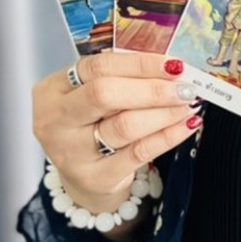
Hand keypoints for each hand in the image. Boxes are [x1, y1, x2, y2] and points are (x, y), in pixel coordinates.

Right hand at [31, 51, 201, 213]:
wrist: (82, 177)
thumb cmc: (92, 125)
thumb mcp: (91, 97)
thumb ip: (122, 78)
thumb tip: (171, 67)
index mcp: (52, 91)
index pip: (98, 67)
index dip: (140, 64)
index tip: (173, 64)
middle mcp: (55, 121)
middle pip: (105, 94)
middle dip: (152, 89)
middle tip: (184, 87)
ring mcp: (72, 153)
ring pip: (125, 125)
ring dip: (164, 112)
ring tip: (188, 104)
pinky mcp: (95, 178)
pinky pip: (139, 153)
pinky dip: (168, 136)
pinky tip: (186, 125)